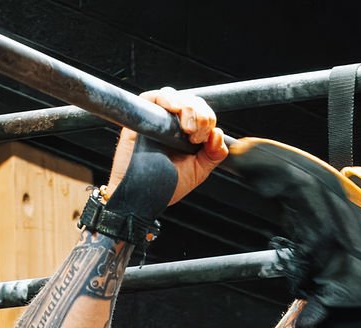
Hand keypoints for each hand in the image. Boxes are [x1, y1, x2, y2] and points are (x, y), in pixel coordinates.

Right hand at [105, 87, 226, 207]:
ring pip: (177, 97)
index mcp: (186, 134)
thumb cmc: (165, 187)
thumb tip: (218, 134)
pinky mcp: (141, 116)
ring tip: (188, 130)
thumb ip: (213, 154)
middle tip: (196, 138)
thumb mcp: (198, 171)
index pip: (203, 112)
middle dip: (201, 116)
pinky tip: (174, 109)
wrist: (143, 197)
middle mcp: (172, 124)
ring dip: (188, 108)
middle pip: (192, 101)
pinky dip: (168, 98)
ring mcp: (157, 119)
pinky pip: (155, 96)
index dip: (209, 119)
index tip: (204, 141)